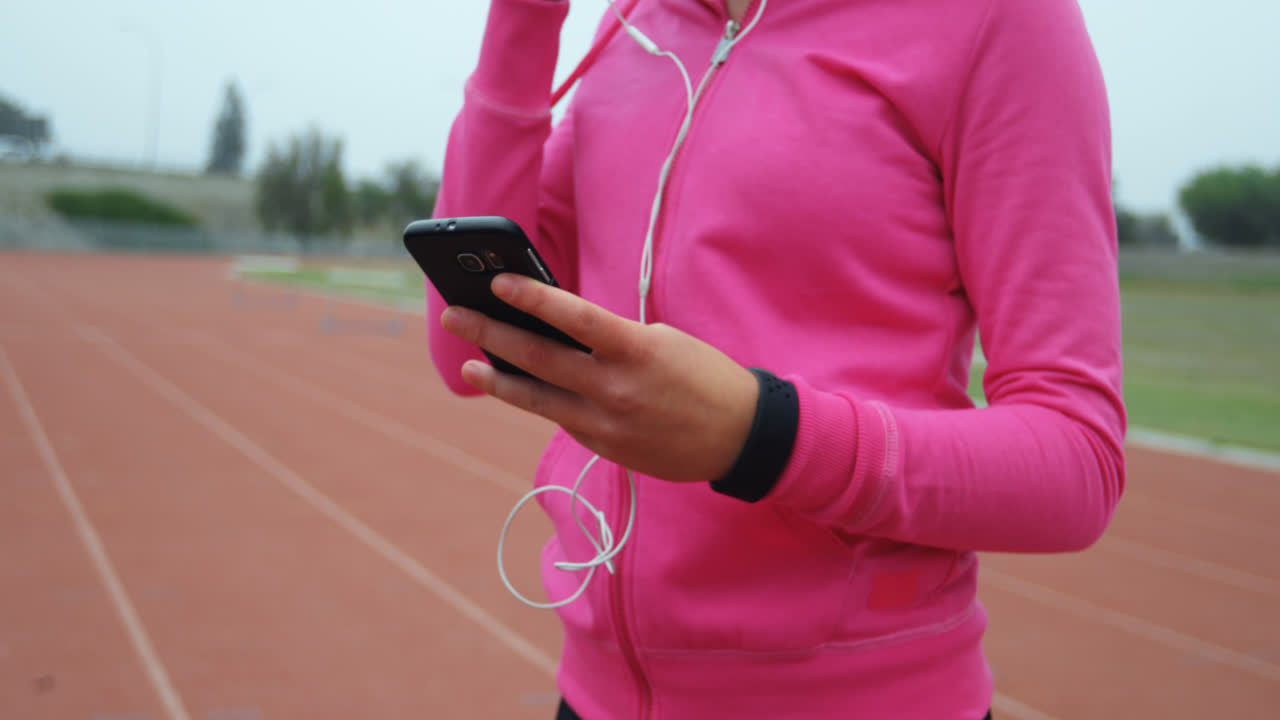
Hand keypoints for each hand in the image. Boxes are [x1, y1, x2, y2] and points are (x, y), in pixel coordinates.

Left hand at [440, 274, 758, 483]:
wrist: (740, 436)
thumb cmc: (702, 376)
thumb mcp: (661, 341)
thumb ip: (609, 339)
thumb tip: (556, 332)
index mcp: (636, 350)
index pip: (574, 317)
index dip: (532, 297)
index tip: (497, 282)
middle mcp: (615, 388)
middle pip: (539, 358)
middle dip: (490, 333)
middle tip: (455, 316)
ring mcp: (606, 423)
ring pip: (536, 398)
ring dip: (497, 379)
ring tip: (470, 365)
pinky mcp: (604, 447)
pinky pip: (561, 418)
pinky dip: (538, 400)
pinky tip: (516, 388)